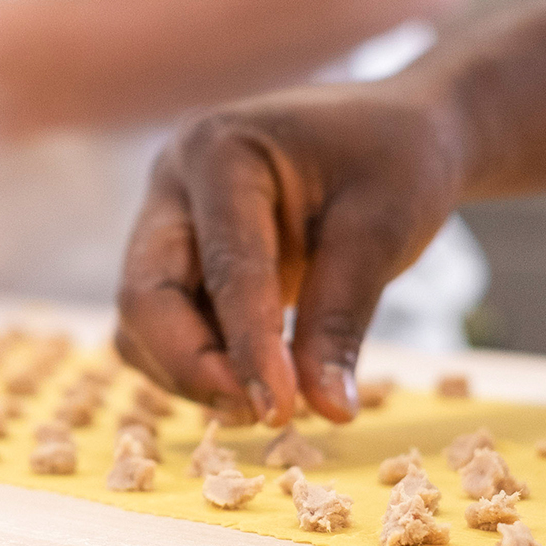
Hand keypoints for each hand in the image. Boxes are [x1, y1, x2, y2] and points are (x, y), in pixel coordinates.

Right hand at [115, 79, 466, 425]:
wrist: (400, 130)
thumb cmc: (396, 162)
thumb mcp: (381, 232)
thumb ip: (341, 320)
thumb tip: (325, 411)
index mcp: (221, 150)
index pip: (224, 267)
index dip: (248, 346)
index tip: (278, 412)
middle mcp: (175, 179)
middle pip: (146, 294)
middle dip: (192, 365)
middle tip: (259, 415)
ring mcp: (169, 216)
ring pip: (144, 319)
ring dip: (192, 372)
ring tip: (271, 403)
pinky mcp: (181, 254)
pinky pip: (167, 324)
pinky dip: (201, 362)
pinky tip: (259, 381)